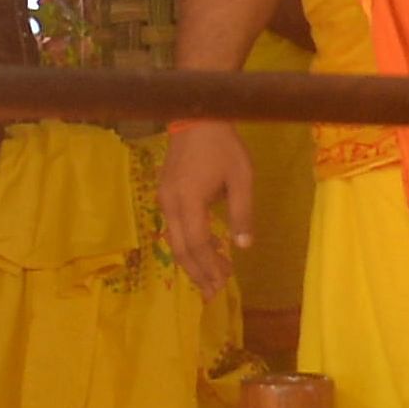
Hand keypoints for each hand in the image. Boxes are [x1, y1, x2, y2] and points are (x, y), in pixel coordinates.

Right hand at [155, 119, 252, 289]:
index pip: (198, 244)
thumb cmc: (223, 146)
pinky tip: (205, 248)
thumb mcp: (242, 178)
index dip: (210, 267)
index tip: (223, 284)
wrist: (196, 115)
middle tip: (213, 291)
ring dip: (191, 261)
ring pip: (174, 240)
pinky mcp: (165, 193)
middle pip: (182, 249)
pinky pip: (174, 227)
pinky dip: (188, 244)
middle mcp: (171, 204)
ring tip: (209, 277)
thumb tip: (244, 246)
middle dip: (198, 272)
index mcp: (189, 201)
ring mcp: (164, 198)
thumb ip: (242, 213)